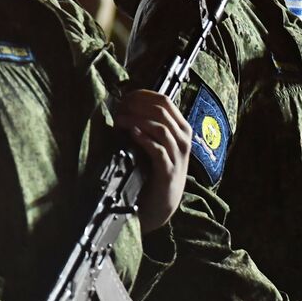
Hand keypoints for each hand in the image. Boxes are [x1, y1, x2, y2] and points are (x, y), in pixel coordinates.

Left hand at [115, 90, 191, 232]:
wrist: (160, 205)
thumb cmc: (154, 172)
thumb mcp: (155, 144)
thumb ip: (148, 126)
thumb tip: (126, 106)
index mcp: (181, 129)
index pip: (164, 100)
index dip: (142, 96)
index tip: (123, 99)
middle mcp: (183, 139)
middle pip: (162, 110)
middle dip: (137, 106)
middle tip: (118, 110)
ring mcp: (178, 155)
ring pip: (160, 127)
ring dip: (136, 120)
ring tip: (119, 121)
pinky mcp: (168, 171)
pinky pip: (158, 149)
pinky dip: (144, 139)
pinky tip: (131, 134)